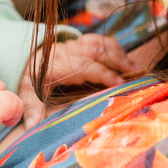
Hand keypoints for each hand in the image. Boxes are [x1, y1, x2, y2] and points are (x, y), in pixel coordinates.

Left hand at [17, 34, 137, 125]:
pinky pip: (103, 41)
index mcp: (55, 63)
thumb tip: (30, 126)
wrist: (31, 58)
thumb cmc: (34, 79)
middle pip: (95, 49)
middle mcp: (68, 50)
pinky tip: (131, 63)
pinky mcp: (84, 43)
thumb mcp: (28, 92)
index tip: (119, 83)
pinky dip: (118, 50)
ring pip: (100, 43)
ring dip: (120, 55)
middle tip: (137, 75)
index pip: (82, 65)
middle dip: (117, 60)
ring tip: (138, 70)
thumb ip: (32, 107)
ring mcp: (77, 44)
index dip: (102, 73)